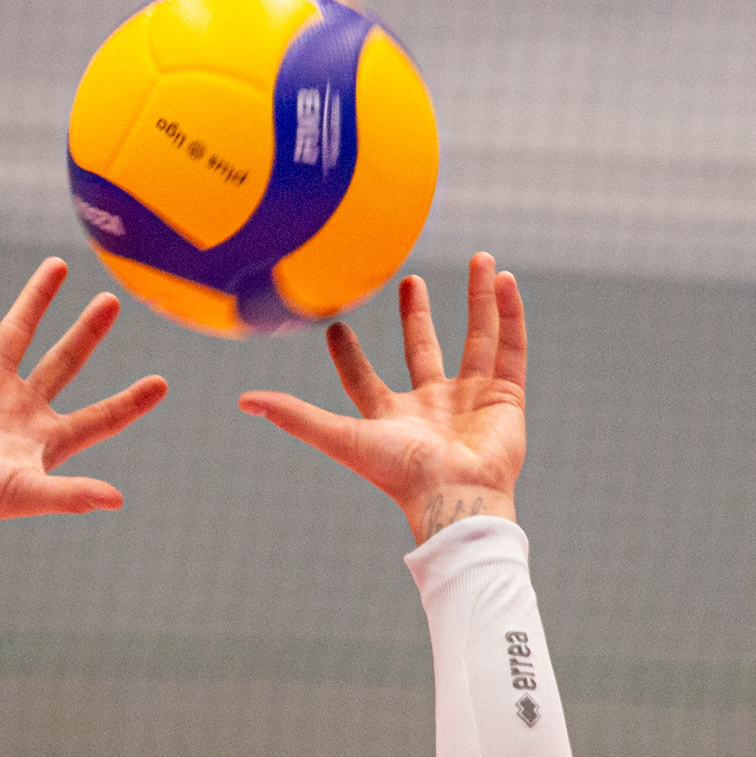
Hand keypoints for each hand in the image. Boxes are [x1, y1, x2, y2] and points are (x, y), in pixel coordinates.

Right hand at [0, 250, 168, 541]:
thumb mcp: (22, 494)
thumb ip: (69, 495)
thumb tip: (117, 500)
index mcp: (44, 438)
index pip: (100, 418)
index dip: (130, 403)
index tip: (161, 384)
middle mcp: (19, 405)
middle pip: (64, 361)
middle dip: (87, 332)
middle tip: (110, 301)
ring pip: (17, 329)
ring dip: (37, 298)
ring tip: (58, 265)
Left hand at [240, 253, 526, 538]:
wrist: (458, 497)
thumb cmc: (401, 474)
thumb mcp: (341, 438)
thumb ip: (296, 417)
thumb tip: (243, 400)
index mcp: (391, 419)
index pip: (364, 381)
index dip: (348, 356)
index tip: (335, 325)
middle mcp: (431, 406)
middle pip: (423, 350)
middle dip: (416, 316)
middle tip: (409, 280)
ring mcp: (471, 401)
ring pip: (478, 339)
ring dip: (480, 299)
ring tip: (481, 259)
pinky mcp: (506, 398)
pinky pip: (511, 348)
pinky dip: (511, 314)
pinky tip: (506, 281)